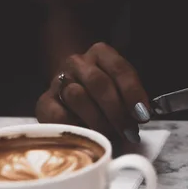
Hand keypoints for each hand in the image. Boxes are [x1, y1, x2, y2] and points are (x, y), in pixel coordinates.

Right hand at [36, 42, 150, 142]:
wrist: (74, 91)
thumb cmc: (107, 92)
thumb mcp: (124, 88)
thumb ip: (133, 98)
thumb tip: (141, 116)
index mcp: (101, 54)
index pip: (119, 69)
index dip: (133, 93)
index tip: (142, 115)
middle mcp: (78, 62)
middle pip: (98, 83)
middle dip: (117, 111)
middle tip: (129, 130)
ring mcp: (58, 80)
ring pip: (77, 96)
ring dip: (99, 120)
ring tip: (111, 134)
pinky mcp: (45, 102)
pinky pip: (59, 115)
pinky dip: (76, 126)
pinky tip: (89, 134)